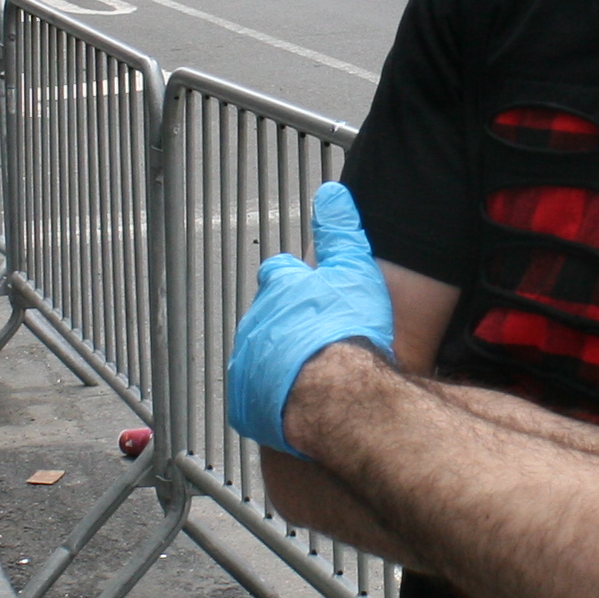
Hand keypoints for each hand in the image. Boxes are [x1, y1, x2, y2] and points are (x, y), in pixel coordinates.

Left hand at [225, 182, 395, 454]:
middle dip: (288, 327)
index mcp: (279, 288)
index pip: (279, 274)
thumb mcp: (354, 269)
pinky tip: (298, 403)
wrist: (336, 393)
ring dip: (279, 364)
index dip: (295, 282)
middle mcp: (255, 323)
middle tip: (319, 340)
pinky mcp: (245, 403)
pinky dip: (272, 400)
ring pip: (260, 359)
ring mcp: (247, 365)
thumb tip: (330, 194)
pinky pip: (255, 399)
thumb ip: (340, 232)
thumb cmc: (347, 332)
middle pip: (269, 319)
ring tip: (311, 376)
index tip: (309, 292)